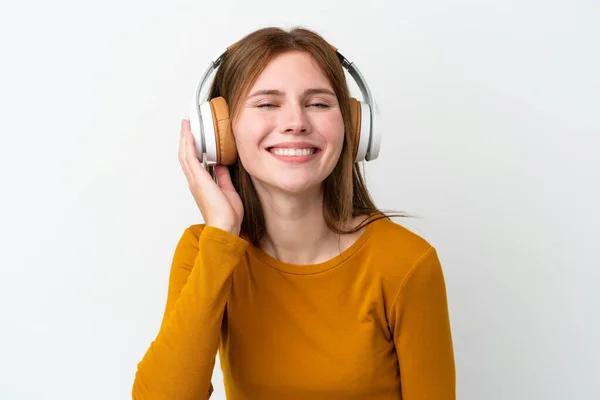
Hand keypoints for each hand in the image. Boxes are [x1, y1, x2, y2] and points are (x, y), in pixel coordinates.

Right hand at [178, 119, 242, 235]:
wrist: (225, 226)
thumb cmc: (227, 215)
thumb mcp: (228, 190)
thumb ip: (223, 177)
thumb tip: (221, 166)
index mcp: (201, 184)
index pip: (193, 161)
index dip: (191, 147)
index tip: (193, 135)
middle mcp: (195, 181)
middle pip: (185, 155)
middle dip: (185, 139)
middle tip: (186, 125)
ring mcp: (195, 180)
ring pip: (185, 154)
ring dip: (185, 138)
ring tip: (186, 125)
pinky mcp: (198, 179)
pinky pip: (190, 158)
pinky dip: (189, 145)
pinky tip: (190, 134)